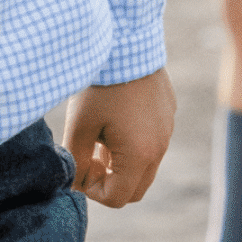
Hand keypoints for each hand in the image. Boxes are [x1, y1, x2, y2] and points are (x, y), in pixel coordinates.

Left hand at [65, 68, 174, 208]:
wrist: (127, 42)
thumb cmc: (100, 85)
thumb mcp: (80, 126)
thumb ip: (76, 161)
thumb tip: (74, 183)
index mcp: (140, 155)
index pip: (118, 198)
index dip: (92, 191)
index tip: (80, 166)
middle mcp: (160, 147)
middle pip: (135, 189)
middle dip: (110, 182)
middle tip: (89, 158)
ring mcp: (167, 130)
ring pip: (145, 166)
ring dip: (121, 163)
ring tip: (100, 138)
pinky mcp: (167, 113)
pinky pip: (152, 142)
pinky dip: (133, 144)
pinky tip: (114, 120)